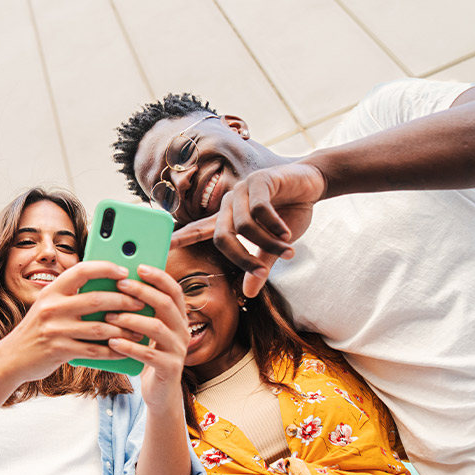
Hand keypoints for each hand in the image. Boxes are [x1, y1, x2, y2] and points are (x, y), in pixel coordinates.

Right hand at [0, 261, 144, 382]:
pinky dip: (113, 351)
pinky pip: (94, 350)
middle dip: (124, 301)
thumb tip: (108, 286)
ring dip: (123, 330)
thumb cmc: (38, 329)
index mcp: (52, 290)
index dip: (105, 268)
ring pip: (99, 328)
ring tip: (139, 330)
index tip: (124, 271)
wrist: (12, 357)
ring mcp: (55, 329)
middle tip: (141, 302)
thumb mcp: (48, 305)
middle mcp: (52, 307)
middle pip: (97, 300)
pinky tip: (125, 350)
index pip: (82, 270)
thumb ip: (71, 295)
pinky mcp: (59, 350)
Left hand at [104, 265, 188, 409]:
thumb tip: (115, 285)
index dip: (158, 277)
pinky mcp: (170, 368)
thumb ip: (140, 311)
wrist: (160, 391)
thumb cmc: (147, 354)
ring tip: (109, 316)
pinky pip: (149, 354)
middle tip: (120, 285)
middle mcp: (182, 331)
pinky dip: (129, 347)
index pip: (174, 290)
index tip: (139, 266)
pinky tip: (112, 343)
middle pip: (166, 304)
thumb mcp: (147, 330)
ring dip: (131, 319)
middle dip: (142, 291)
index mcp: (178, 318)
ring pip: (157, 328)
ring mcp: (178, 350)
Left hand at [172, 162, 325, 296]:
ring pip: (244, 226)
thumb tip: (248, 294)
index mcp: (228, 217)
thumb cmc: (290, 211)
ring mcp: (242, 189)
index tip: (163, 247)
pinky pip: (260, 209)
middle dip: (241, 259)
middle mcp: (229, 203)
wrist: (312, 182)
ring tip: (287, 251)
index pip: (199, 230)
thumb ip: (259, 265)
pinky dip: (274, 225)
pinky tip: (287, 233)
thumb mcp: (274, 244)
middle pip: (221, 238)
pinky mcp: (259, 180)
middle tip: (261, 273)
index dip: (181, 238)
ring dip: (267, 243)